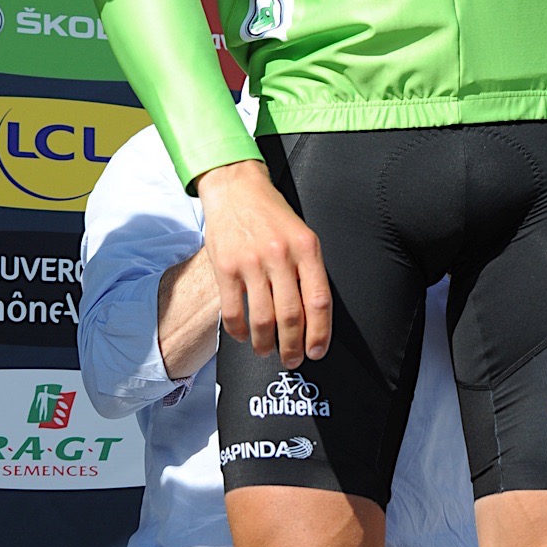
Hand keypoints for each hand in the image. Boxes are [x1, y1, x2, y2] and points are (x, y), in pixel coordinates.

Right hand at [196, 159, 331, 368]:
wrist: (235, 187)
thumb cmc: (271, 213)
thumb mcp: (300, 233)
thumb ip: (308, 268)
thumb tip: (314, 316)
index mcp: (306, 247)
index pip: (319, 300)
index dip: (320, 333)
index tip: (317, 351)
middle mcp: (280, 255)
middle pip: (291, 316)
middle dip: (293, 347)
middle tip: (292, 360)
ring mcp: (251, 262)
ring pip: (262, 320)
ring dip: (266, 345)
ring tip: (267, 351)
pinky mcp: (226, 267)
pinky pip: (234, 312)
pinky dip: (239, 332)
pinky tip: (244, 335)